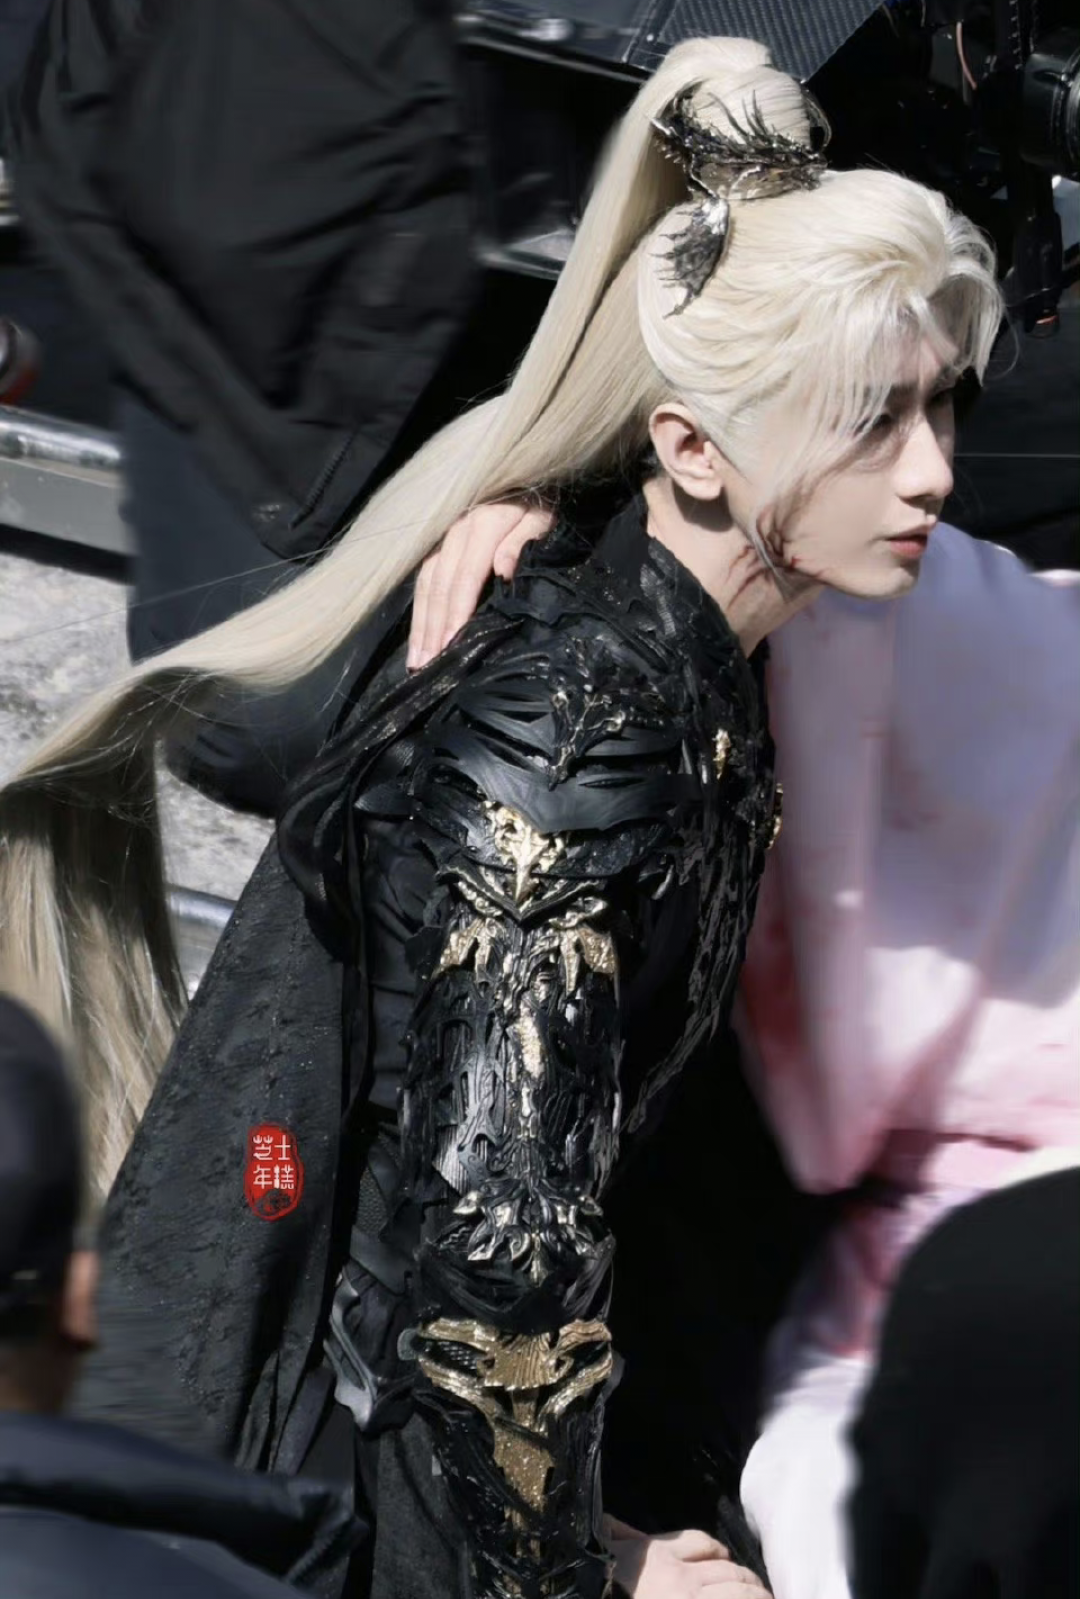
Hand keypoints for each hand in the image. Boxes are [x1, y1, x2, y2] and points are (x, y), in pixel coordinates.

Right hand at [407, 500, 553, 669]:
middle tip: (425, 665)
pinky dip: (420, 608)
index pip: (465, 576)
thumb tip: (502, 572)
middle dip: (432, 627)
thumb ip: (521, 542)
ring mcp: (445, 537)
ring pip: (426, 584)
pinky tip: (418, 634)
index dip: (457, 611)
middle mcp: (457, 530)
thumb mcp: (542, 517)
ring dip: (420, 624)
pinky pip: (424, 578)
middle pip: (439, 585)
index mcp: (483, 524)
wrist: (527, 473)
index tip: (451, 643)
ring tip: (416, 660)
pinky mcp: (441, 543)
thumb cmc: (541, 502)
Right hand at [607, 1517, 770, 1597]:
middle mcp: (679, 1578)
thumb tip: (607, 1518)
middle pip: (728, 1569)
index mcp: (656, 1556)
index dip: (717, 1554)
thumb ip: (617, 1537)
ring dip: (756, 1595)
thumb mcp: (609, 1559)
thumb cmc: (600, 1586)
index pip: (702, 1543)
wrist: (589, 1595)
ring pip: (740, 1590)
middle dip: (745, 1580)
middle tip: (757, 1591)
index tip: (725, 1563)